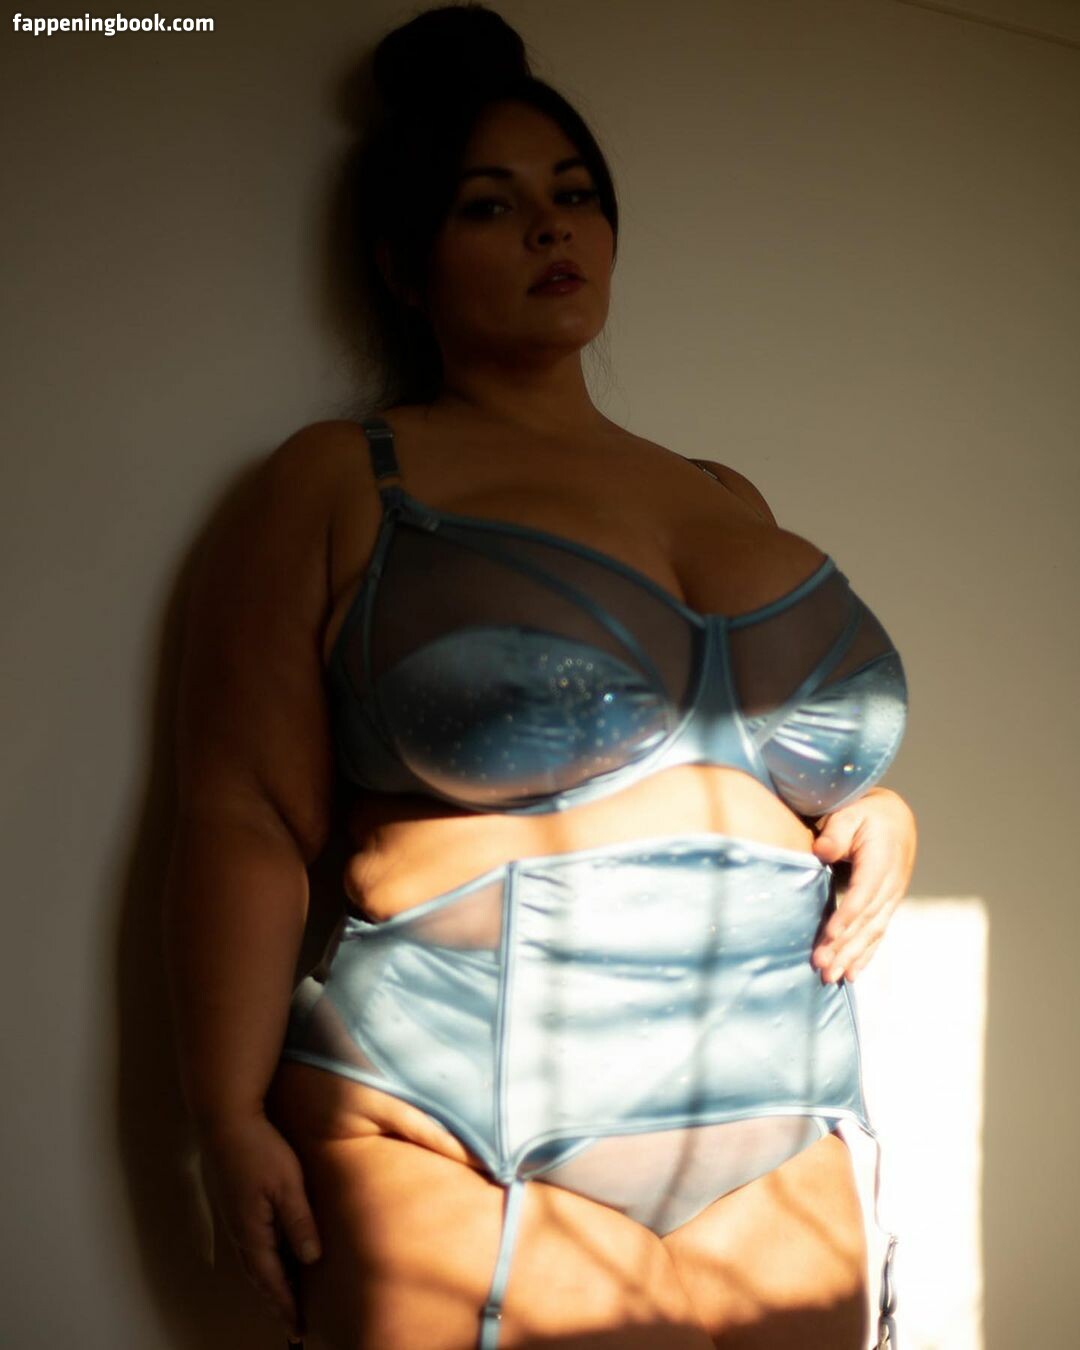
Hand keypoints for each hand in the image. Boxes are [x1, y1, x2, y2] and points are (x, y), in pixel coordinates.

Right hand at [196, 1112, 321, 1340]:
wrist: (224, 1118)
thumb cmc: (259, 1148)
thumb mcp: (287, 1185)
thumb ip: (299, 1223)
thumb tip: (312, 1259)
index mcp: (252, 1232)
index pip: (271, 1280)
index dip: (286, 1305)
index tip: (298, 1330)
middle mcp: (240, 1231)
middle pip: (260, 1277)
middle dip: (277, 1301)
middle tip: (294, 1324)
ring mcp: (235, 1217)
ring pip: (254, 1261)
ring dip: (270, 1282)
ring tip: (287, 1298)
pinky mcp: (235, 1202)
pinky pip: (251, 1243)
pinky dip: (264, 1260)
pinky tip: (275, 1256)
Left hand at [809, 788, 916, 983]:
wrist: (894, 817)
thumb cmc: (865, 813)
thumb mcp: (849, 814)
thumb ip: (836, 832)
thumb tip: (821, 851)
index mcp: (882, 861)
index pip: (863, 894)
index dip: (847, 916)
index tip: (829, 936)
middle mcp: (891, 884)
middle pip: (867, 921)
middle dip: (844, 947)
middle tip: (822, 968)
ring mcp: (892, 897)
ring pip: (872, 933)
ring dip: (852, 957)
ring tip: (831, 977)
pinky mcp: (887, 905)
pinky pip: (877, 934)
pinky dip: (865, 955)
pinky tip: (851, 973)